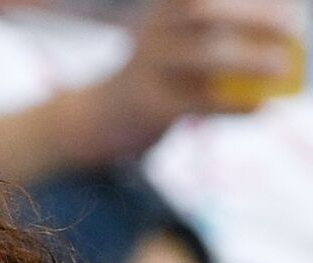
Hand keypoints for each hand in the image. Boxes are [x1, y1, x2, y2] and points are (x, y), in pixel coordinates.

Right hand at [82, 0, 305, 160]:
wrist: (107, 115)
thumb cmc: (164, 71)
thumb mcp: (182, 40)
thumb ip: (225, 29)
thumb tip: (286, 33)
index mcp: (165, 9)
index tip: (280, 2)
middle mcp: (153, 31)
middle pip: (202, 12)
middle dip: (252, 15)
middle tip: (291, 26)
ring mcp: (149, 68)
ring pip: (203, 55)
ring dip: (250, 59)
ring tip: (282, 67)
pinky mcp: (152, 106)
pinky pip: (200, 101)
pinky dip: (236, 105)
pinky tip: (261, 106)